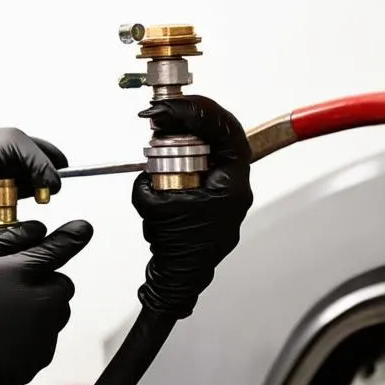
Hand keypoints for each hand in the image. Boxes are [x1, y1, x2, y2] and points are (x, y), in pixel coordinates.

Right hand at [0, 219, 92, 384]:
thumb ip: (1, 239)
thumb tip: (33, 230)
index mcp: (21, 271)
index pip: (61, 246)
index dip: (73, 235)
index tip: (82, 229)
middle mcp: (40, 302)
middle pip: (60, 281)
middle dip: (41, 279)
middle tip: (5, 286)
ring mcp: (42, 333)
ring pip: (54, 309)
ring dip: (37, 305)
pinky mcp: (38, 358)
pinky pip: (44, 336)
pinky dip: (28, 331)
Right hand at [133, 95, 253, 318]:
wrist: (180, 276)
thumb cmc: (177, 249)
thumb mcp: (153, 204)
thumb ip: (149, 178)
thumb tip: (150, 161)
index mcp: (230, 184)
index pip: (226, 132)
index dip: (199, 112)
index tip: (172, 108)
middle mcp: (234, 184)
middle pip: (220, 135)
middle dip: (191, 120)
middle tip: (163, 117)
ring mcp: (227, 188)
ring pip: (213, 146)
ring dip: (187, 135)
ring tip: (163, 132)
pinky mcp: (215, 192)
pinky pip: (204, 162)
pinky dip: (185, 153)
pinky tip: (166, 155)